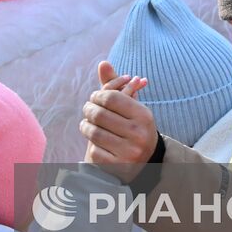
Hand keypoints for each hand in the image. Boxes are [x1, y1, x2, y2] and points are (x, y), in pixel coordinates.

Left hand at [81, 60, 156, 182]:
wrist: (145, 162)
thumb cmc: (132, 126)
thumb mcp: (129, 107)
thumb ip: (114, 85)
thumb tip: (102, 63)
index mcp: (144, 115)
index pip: (110, 97)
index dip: (97, 96)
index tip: (94, 98)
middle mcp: (140, 134)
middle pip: (99, 114)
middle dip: (89, 110)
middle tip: (87, 110)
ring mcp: (130, 152)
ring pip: (94, 133)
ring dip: (86, 126)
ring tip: (86, 124)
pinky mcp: (120, 168)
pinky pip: (95, 151)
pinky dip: (91, 145)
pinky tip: (94, 142)